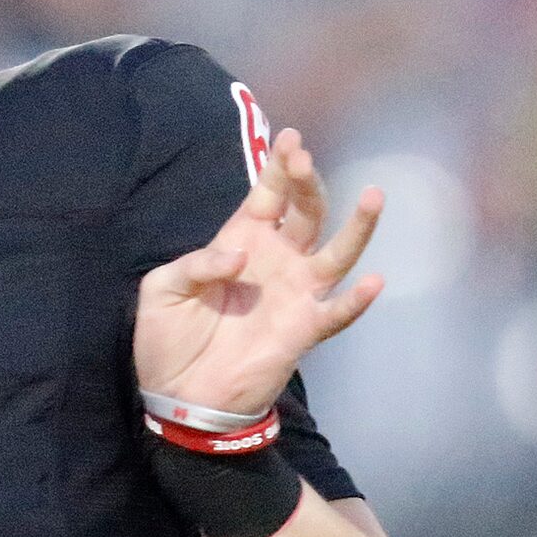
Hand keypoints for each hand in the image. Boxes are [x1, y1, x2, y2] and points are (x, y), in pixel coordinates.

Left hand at [133, 127, 383, 416]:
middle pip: (305, 212)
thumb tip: (241, 255)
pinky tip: (373, 282)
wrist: (179, 397)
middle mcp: (276, 260)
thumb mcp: (162, 291)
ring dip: (357, 227)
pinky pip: (337, 313)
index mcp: (240, 242)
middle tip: (303, 159)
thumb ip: (196, 264)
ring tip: (373, 196)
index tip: (290, 139)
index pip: (268, 195)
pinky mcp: (304, 330)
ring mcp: (295, 294)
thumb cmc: (168, 340)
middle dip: (306, 182)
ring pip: (336, 253)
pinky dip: (357, 300)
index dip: (279, 167)